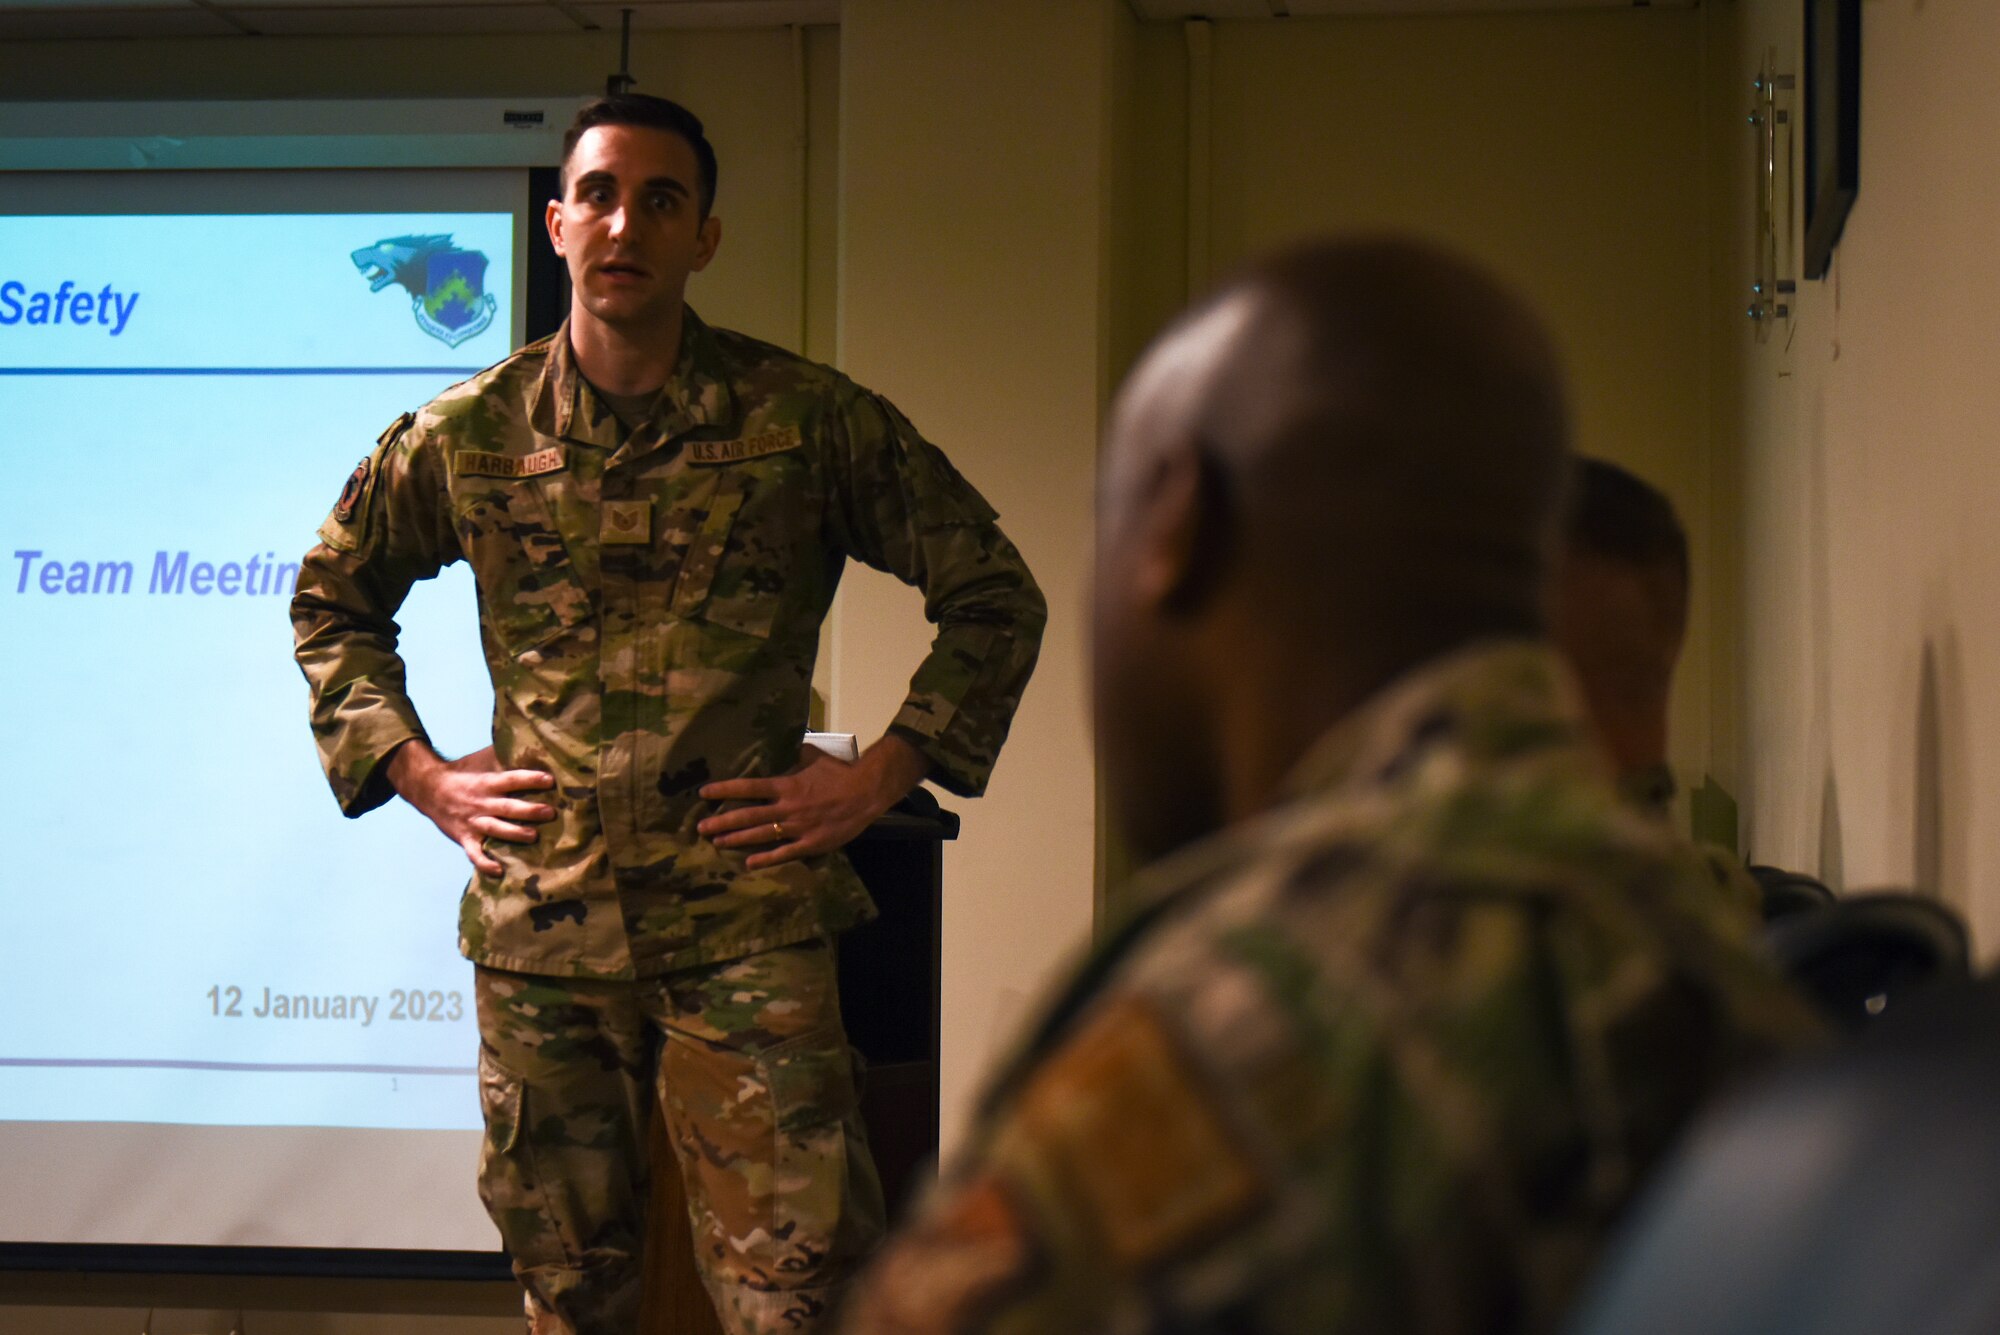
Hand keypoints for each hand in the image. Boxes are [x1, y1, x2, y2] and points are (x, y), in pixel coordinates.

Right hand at [387, 741, 554, 875]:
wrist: (428, 789)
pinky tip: (499, 871)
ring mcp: (472, 822)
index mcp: (487, 782)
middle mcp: (481, 802)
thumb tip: (531, 740)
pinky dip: (485, 863)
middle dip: (529, 810)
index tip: (550, 780)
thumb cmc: (464, 773)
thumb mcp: (481, 760)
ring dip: (514, 833)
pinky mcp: (464, 837)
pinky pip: (474, 853)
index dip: (530, 780)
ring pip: (495, 829)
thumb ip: (504, 754)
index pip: (512, 779)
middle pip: (507, 807)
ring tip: (533, 836)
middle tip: (550, 812)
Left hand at [697, 734, 927, 869]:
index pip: (748, 787)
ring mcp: (797, 828)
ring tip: (716, 843)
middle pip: (748, 815)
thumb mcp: (815, 757)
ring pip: (761, 835)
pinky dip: (766, 859)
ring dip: (737, 839)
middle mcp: (786, 807)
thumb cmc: (841, 772)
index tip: (704, 793)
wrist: (866, 791)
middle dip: (722, 821)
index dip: (724, 790)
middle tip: (701, 828)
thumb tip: (788, 741)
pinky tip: (749, 863)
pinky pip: (784, 853)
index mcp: (786, 785)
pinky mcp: (810, 844)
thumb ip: (797, 754)